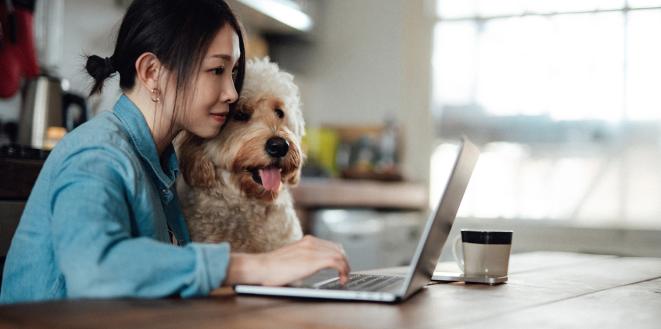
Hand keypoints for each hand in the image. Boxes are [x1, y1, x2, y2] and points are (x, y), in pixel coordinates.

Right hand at [224, 235, 349, 286]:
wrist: (261, 267)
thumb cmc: (271, 268)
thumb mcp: (291, 258)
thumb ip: (302, 259)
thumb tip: (309, 268)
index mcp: (306, 240)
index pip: (331, 245)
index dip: (339, 256)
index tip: (340, 267)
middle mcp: (311, 242)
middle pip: (338, 249)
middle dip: (344, 262)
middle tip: (344, 274)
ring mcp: (313, 249)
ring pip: (340, 255)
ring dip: (346, 267)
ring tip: (344, 278)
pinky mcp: (314, 260)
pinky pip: (337, 262)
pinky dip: (344, 271)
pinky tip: (341, 280)